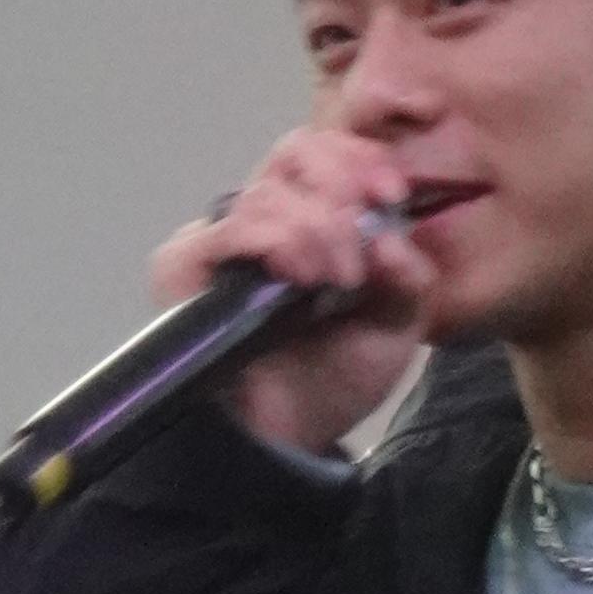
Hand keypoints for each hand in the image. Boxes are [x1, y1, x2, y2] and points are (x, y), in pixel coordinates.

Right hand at [154, 126, 432, 458]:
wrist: (287, 441)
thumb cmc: (332, 380)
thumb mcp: (394, 326)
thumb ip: (408, 278)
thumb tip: (388, 237)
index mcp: (314, 216)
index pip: (327, 152)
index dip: (360, 159)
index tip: (392, 194)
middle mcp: (265, 217)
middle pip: (296, 153)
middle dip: (341, 190)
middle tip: (361, 251)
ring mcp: (223, 239)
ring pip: (266, 194)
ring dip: (314, 229)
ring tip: (338, 281)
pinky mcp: (184, 267)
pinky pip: (224, 231)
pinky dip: (269, 240)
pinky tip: (297, 275)